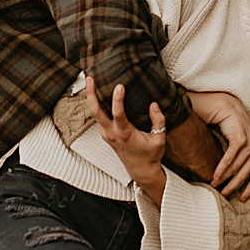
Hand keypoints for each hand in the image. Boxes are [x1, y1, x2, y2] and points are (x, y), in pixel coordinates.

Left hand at [85, 75, 166, 201]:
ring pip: (94, 113)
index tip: (120, 86)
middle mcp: (112, 133)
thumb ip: (158, 122)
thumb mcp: (159, 139)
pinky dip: (96, 104)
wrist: (140, 170)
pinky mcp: (105, 133)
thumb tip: (154, 105)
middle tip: (91, 78)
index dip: (117, 100)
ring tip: (91, 80)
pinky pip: (98, 116)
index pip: (118, 114)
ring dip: (91, 97)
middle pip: (96, 111)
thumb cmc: (150, 155)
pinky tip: (98, 93)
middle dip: (92, 94)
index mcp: (125, 134)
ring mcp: (106, 134)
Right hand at [186, 90, 249, 200]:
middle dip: (234, 186)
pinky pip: (229, 158)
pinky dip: (221, 169)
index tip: (242, 199)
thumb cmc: (238, 122)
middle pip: (246, 174)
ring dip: (225, 179)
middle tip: (224, 195)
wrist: (226, 105)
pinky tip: (215, 176)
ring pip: (237, 167)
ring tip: (215, 186)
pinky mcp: (239, 138)